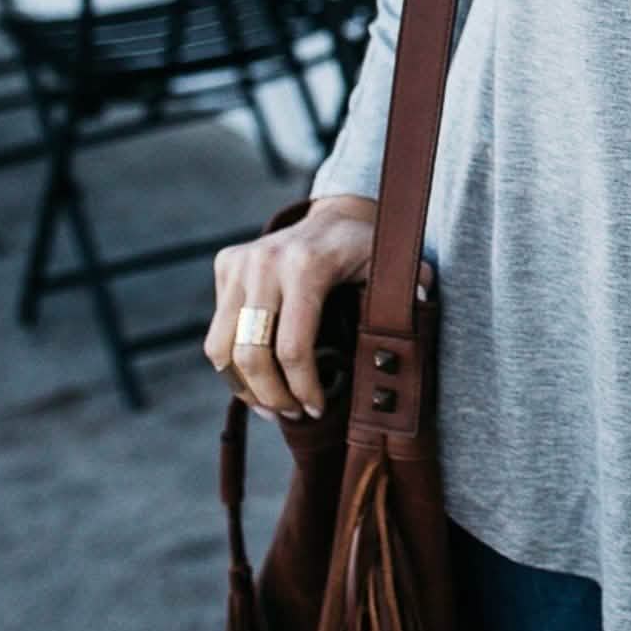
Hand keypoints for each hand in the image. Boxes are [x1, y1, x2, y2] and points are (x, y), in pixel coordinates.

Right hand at [204, 193, 414, 419]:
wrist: (338, 215)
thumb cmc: (368, 252)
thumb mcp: (393, 269)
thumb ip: (409, 296)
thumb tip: (413, 326)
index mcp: (308, 264)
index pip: (293, 347)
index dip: (303, 388)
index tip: (317, 408)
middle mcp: (267, 260)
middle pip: (251, 354)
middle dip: (272, 396)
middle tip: (293, 414)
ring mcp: (242, 262)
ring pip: (222, 349)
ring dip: (245, 388)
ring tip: (272, 406)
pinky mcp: (227, 264)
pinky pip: (217, 332)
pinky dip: (232, 366)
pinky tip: (258, 380)